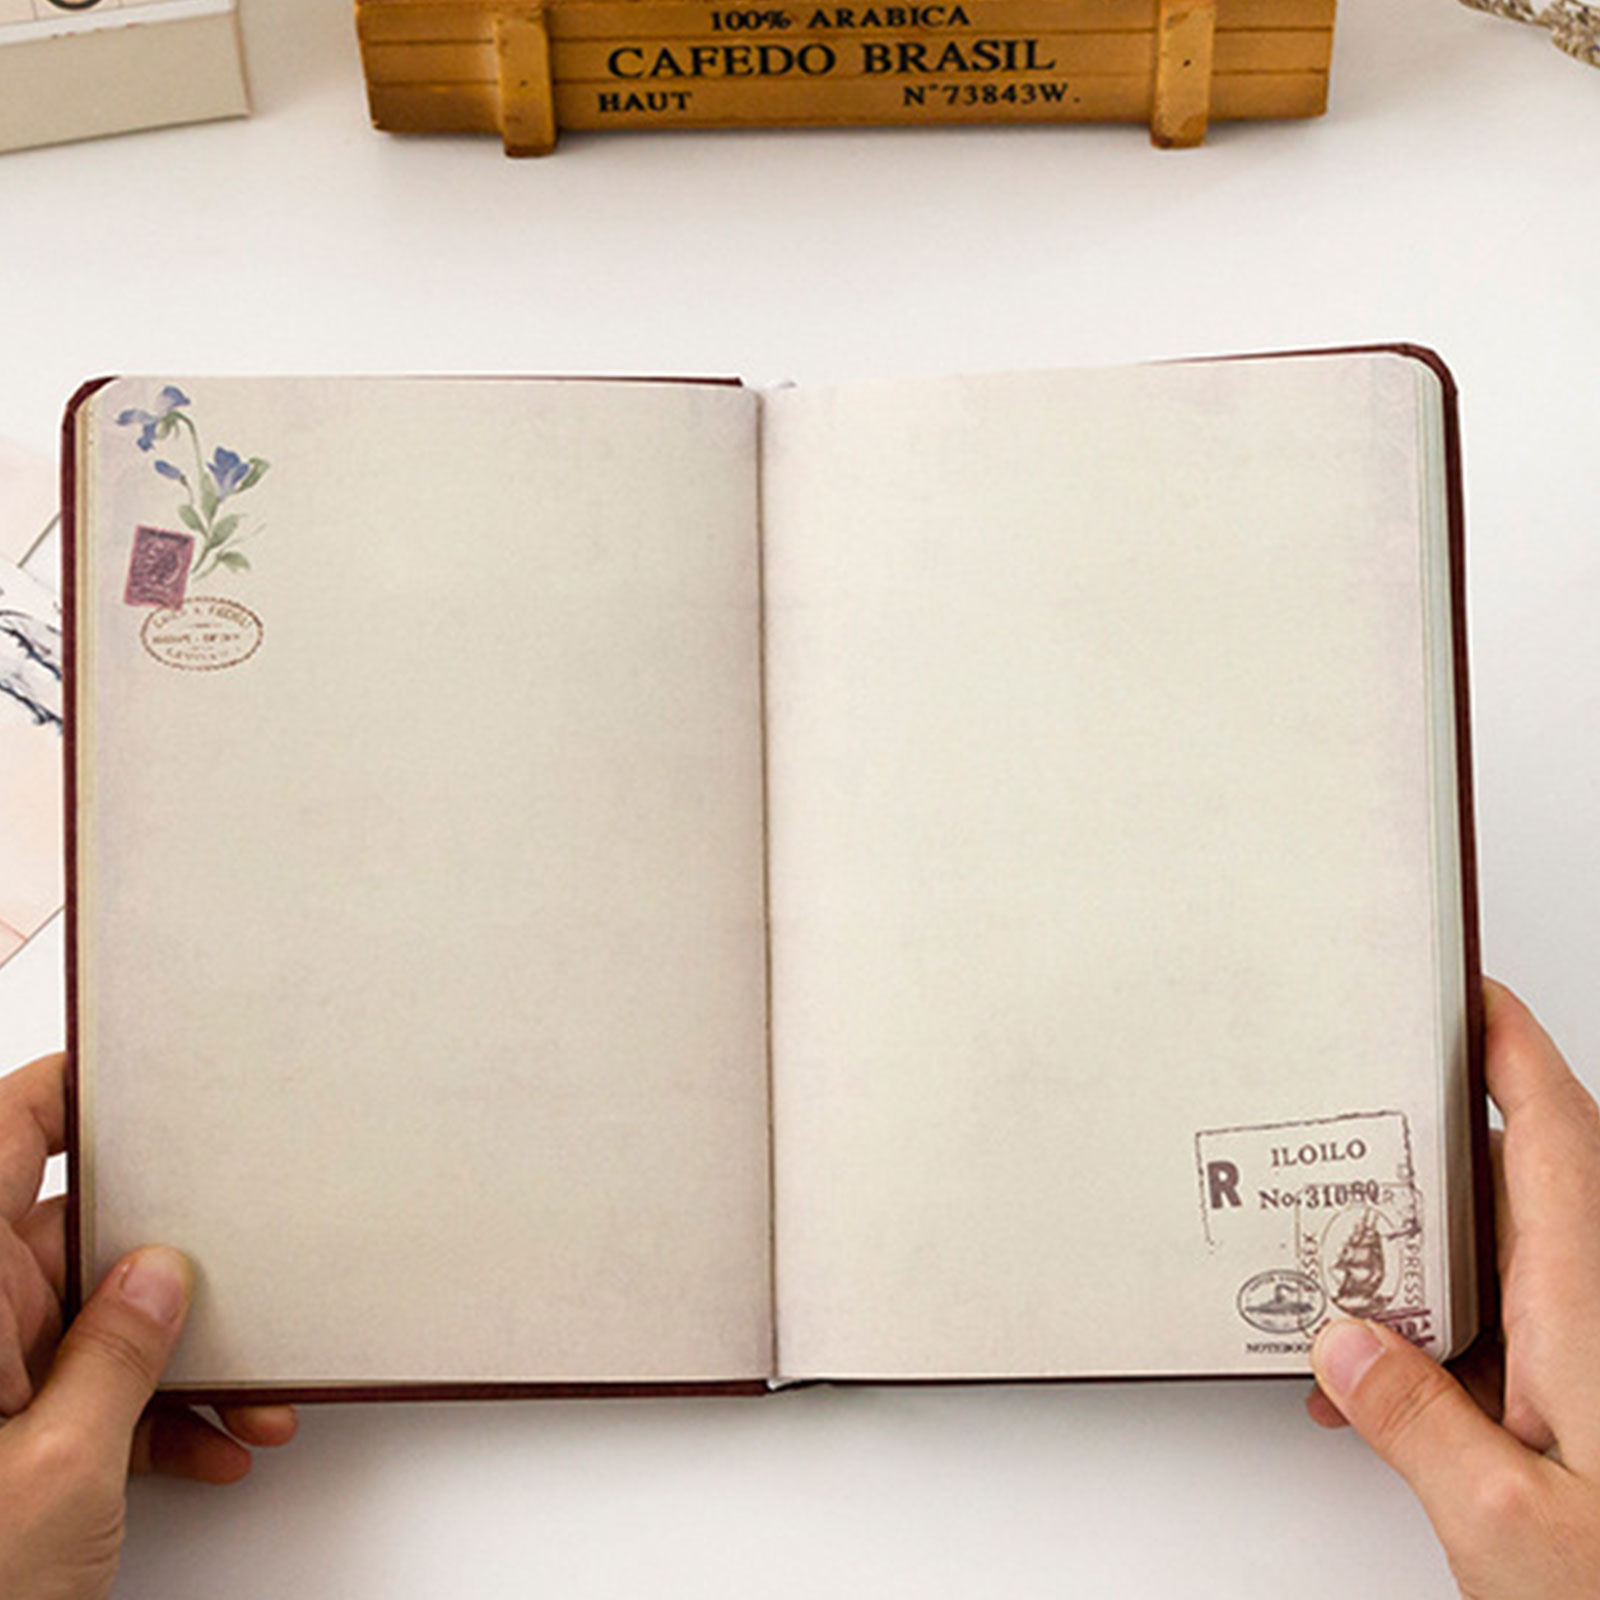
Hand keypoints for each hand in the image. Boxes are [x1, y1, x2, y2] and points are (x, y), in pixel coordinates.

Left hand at [0, 1053, 296, 1599]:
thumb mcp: (54, 1474)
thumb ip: (119, 1358)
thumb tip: (161, 1276)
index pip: (8, 1135)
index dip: (69, 1088)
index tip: (141, 1063)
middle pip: (81, 1238)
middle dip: (177, 1263)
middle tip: (246, 1257)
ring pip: (103, 1325)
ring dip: (186, 1360)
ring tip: (253, 1398)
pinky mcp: (8, 1434)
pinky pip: (95, 1393)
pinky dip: (159, 1417)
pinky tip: (213, 1444)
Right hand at [1308, 980, 1599, 1597]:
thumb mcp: (1514, 1525)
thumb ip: (1416, 1425)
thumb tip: (1343, 1347)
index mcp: (1594, 1307)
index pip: (1556, 1131)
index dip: (1509, 1043)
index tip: (1460, 984)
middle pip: (1513, 1183)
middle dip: (1421, 1151)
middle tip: (1342, 1129)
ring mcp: (1596, 1353)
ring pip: (1500, 1260)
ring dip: (1416, 1263)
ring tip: (1336, 1289)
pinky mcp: (1587, 1396)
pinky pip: (1503, 1328)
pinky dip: (1434, 1337)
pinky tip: (1380, 1385)